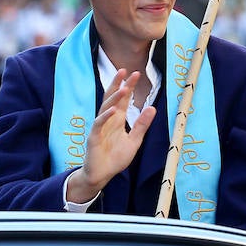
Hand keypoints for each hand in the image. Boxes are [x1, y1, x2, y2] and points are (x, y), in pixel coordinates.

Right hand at [67, 70, 156, 201]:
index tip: (136, 74)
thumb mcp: (134, 141)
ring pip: (106, 108)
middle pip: (112, 98)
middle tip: (125, 70)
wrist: (102, 174)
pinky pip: (99, 124)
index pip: (123, 99)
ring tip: (123, 88)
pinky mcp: (94, 136)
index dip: (128, 86)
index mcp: (117, 119)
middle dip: (119, 84)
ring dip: (114, 98)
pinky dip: (106, 116)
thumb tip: (152, 108)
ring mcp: (100, 127)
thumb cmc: (115, 158)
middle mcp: (108, 119)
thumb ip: (142, 125)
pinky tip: (113, 110)